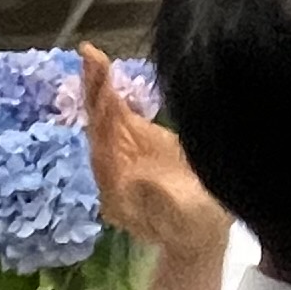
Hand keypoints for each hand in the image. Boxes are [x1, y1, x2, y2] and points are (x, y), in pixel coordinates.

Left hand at [84, 47, 227, 267]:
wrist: (200, 235)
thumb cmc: (197, 228)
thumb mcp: (185, 218)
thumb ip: (159, 200)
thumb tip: (135, 177)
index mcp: (118, 189)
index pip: (105, 148)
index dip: (105, 121)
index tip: (106, 94)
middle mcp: (112, 169)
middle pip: (97, 126)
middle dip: (94, 92)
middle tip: (91, 57)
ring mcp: (122, 153)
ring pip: (102, 117)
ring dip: (97, 85)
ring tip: (92, 54)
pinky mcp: (136, 141)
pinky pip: (117, 113)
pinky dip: (109, 91)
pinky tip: (105, 69)